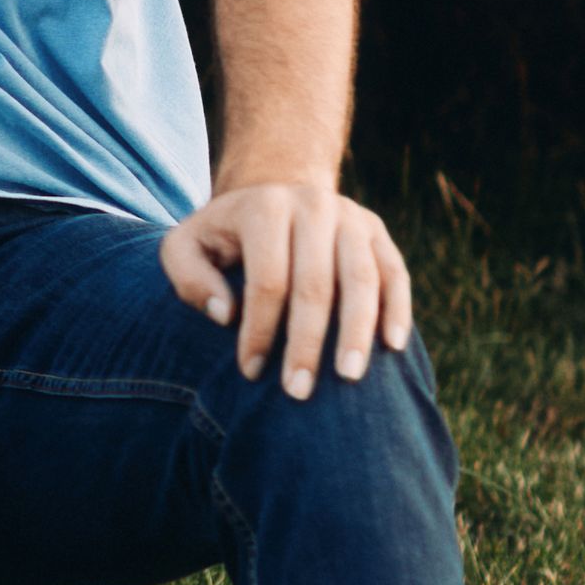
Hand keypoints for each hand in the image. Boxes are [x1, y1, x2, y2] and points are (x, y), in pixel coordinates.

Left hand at [159, 181, 412, 396]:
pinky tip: (393, 347)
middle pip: (316, 284)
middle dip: (307, 343)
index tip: (251, 371)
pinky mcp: (377, 232)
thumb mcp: (186, 246)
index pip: (267, 279)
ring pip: (362, 280)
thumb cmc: (223, 236)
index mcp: (265, 207)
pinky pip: (394, 273)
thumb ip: (189, 277)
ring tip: (349, 377)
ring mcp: (351, 217)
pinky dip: (397, 309)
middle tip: (298, 392)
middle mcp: (313, 205)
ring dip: (357, 332)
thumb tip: (225, 315)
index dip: (260, 329)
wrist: (273, 193)